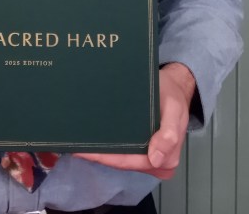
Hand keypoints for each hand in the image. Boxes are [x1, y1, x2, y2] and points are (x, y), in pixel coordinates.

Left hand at [73, 62, 194, 179]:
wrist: (174, 86)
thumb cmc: (172, 96)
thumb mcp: (174, 109)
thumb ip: (169, 133)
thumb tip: (155, 159)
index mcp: (166, 158)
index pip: (130, 162)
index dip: (106, 158)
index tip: (84, 151)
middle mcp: (156, 162)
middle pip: (122, 163)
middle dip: (99, 156)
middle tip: (73, 146)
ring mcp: (147, 157)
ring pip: (120, 159)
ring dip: (101, 152)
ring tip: (77, 142)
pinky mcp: (140, 148)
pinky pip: (122, 151)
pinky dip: (107, 147)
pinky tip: (91, 139)